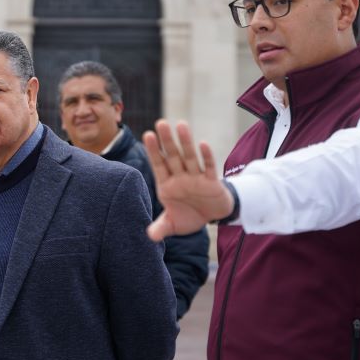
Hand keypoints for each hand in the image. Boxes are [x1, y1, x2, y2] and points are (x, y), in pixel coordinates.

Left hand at [142, 120, 232, 240]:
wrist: (212, 217)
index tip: (147, 135)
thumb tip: (150, 236)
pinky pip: (208, 167)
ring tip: (181, 125)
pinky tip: (202, 143)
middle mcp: (180, 177)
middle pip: (173, 156)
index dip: (154, 151)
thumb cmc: (189, 216)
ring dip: (186, 142)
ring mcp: (195, 178)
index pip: (159, 165)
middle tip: (161, 122)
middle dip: (167, 141)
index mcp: (167, 184)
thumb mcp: (173, 224)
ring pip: (189, 157)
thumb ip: (161, 227)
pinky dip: (206, 156)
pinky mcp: (211, 182)